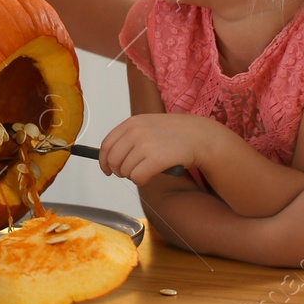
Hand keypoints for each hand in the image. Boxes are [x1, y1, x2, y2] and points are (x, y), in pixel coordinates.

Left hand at [98, 113, 217, 183]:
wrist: (200, 136)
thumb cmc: (175, 133)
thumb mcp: (148, 126)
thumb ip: (130, 137)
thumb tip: (112, 156)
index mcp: (132, 122)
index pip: (106, 144)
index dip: (103, 160)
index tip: (107, 169)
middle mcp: (136, 132)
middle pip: (113, 159)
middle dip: (118, 171)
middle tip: (129, 173)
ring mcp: (146, 144)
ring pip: (125, 171)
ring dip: (133, 176)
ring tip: (146, 170)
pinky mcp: (156, 159)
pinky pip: (137, 178)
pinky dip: (141, 181)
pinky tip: (151, 175)